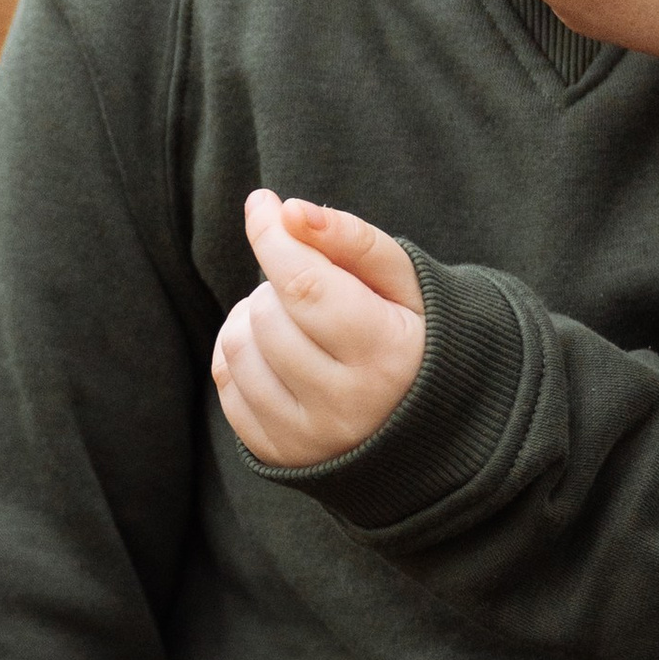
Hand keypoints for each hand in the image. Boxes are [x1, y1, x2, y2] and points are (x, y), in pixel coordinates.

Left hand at [213, 188, 426, 466]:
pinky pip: (227, 387)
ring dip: (253, 316)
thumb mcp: (407, 284)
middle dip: (278, 283)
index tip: (263, 204)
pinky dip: (240, 355)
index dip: (273, 237)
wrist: (431, 428)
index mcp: (388, 356)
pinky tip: (275, 350)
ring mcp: (310, 437)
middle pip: (268, 315)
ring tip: (291, 316)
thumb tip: (290, 211)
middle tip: (310, 287)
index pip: (306, 285)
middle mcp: (348, 405)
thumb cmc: (417, 338)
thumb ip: (354, 240)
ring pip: (239, 349)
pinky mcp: (281, 455)